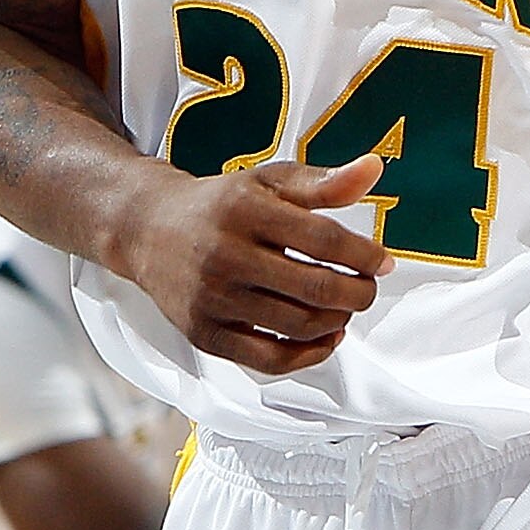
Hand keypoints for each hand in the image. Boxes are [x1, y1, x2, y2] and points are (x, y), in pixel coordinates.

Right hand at [117, 156, 393, 371]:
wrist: (147, 229)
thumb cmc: (220, 205)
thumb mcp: (268, 183)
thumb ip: (323, 183)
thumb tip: (374, 168)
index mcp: (245, 209)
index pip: (324, 239)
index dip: (364, 256)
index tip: (382, 262)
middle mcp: (225, 254)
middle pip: (315, 289)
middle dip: (358, 294)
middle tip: (367, 288)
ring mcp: (211, 299)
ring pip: (297, 327)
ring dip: (337, 322)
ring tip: (344, 308)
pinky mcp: (203, 334)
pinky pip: (270, 361)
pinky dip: (309, 355)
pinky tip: (325, 337)